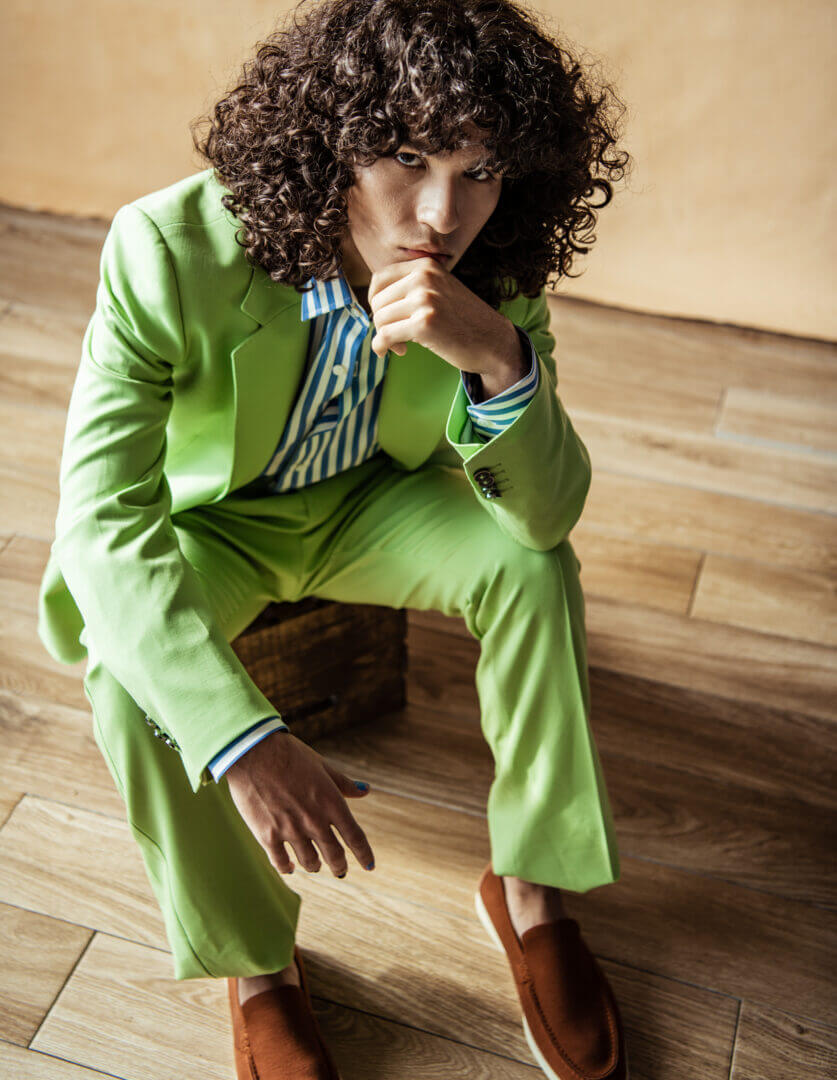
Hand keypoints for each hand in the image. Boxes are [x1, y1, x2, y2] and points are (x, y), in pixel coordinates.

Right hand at [225, 730, 374, 877]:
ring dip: (314, 865)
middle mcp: (314, 821)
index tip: (369, 865)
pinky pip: (281, 862)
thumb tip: (366, 790)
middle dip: (339, 866)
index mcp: (332, 803)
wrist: (253, 752)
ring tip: (314, 864)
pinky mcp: (267, 836)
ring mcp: (291, 831)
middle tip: (340, 871)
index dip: (364, 855)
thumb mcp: (322, 766)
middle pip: (335, 855)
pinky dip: (287, 868)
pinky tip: (290, 867)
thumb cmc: (290, 754)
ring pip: (309, 862)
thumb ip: (343, 783)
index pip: (355, 837)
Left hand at [367, 256, 520, 379]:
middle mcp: (424, 277)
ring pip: (380, 318)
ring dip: (385, 337)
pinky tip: (398, 352)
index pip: (379, 279)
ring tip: (402, 345)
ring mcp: (425, 299)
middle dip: (382, 322)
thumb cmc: (463, 321)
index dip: (377, 302)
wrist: (493, 342)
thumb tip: (372, 303)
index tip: (389, 318)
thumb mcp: (439, 291)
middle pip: (377, 301)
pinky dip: (383, 347)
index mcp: (425, 266)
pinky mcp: (424, 323)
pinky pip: (385, 336)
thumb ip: (410, 288)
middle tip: (398, 337)